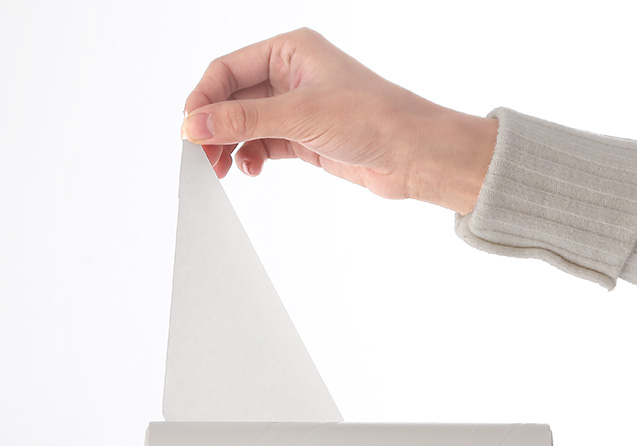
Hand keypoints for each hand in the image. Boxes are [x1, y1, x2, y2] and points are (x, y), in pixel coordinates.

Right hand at [183, 28, 496, 213]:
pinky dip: (253, 156)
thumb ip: (243, 120)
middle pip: (234, 98)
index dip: (203, 99)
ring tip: (224, 169)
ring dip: (232, 145)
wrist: (412, 154)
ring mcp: (299, 108)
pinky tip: (251, 169)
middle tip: (203, 157)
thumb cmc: (371, 118)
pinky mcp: (307, 138)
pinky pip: (265, 144)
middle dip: (215, 126)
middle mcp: (292, 75)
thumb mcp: (298, 115)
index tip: (189, 130)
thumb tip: (194, 123)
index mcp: (290, 50)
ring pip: (248, 124)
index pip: (227, 69)